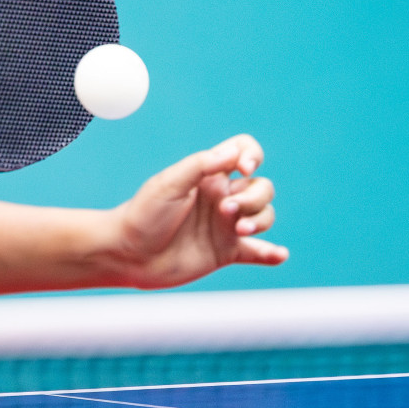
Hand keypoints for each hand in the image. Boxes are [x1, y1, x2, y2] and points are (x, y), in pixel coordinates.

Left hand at [107, 134, 286, 288]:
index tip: (243, 168)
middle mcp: (221, 198)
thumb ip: (201, 166)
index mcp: (208, 176)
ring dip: (261, 220)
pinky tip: (280, 255)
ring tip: (240, 230)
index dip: (252, 155)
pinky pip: (257, 252)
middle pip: (261, 187)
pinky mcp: (225, 252)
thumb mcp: (169, 184)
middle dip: (254, 198)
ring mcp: (225, 225)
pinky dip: (271, 253)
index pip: (242, 153)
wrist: (128, 254)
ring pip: (264, 216)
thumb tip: (234, 152)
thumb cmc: (143, 214)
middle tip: (225, 211)